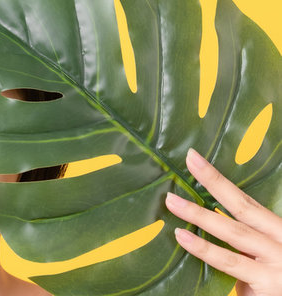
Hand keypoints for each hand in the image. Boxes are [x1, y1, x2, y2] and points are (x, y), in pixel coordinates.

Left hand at [165, 148, 281, 295]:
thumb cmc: (273, 285)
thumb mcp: (261, 260)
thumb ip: (241, 247)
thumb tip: (200, 232)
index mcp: (277, 232)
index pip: (246, 202)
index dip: (219, 180)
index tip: (194, 158)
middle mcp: (280, 242)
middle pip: (242, 208)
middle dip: (214, 182)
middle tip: (188, 161)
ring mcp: (276, 263)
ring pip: (233, 233)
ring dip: (200, 216)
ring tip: (172, 202)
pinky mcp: (267, 284)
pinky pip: (229, 263)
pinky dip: (204, 249)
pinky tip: (184, 238)